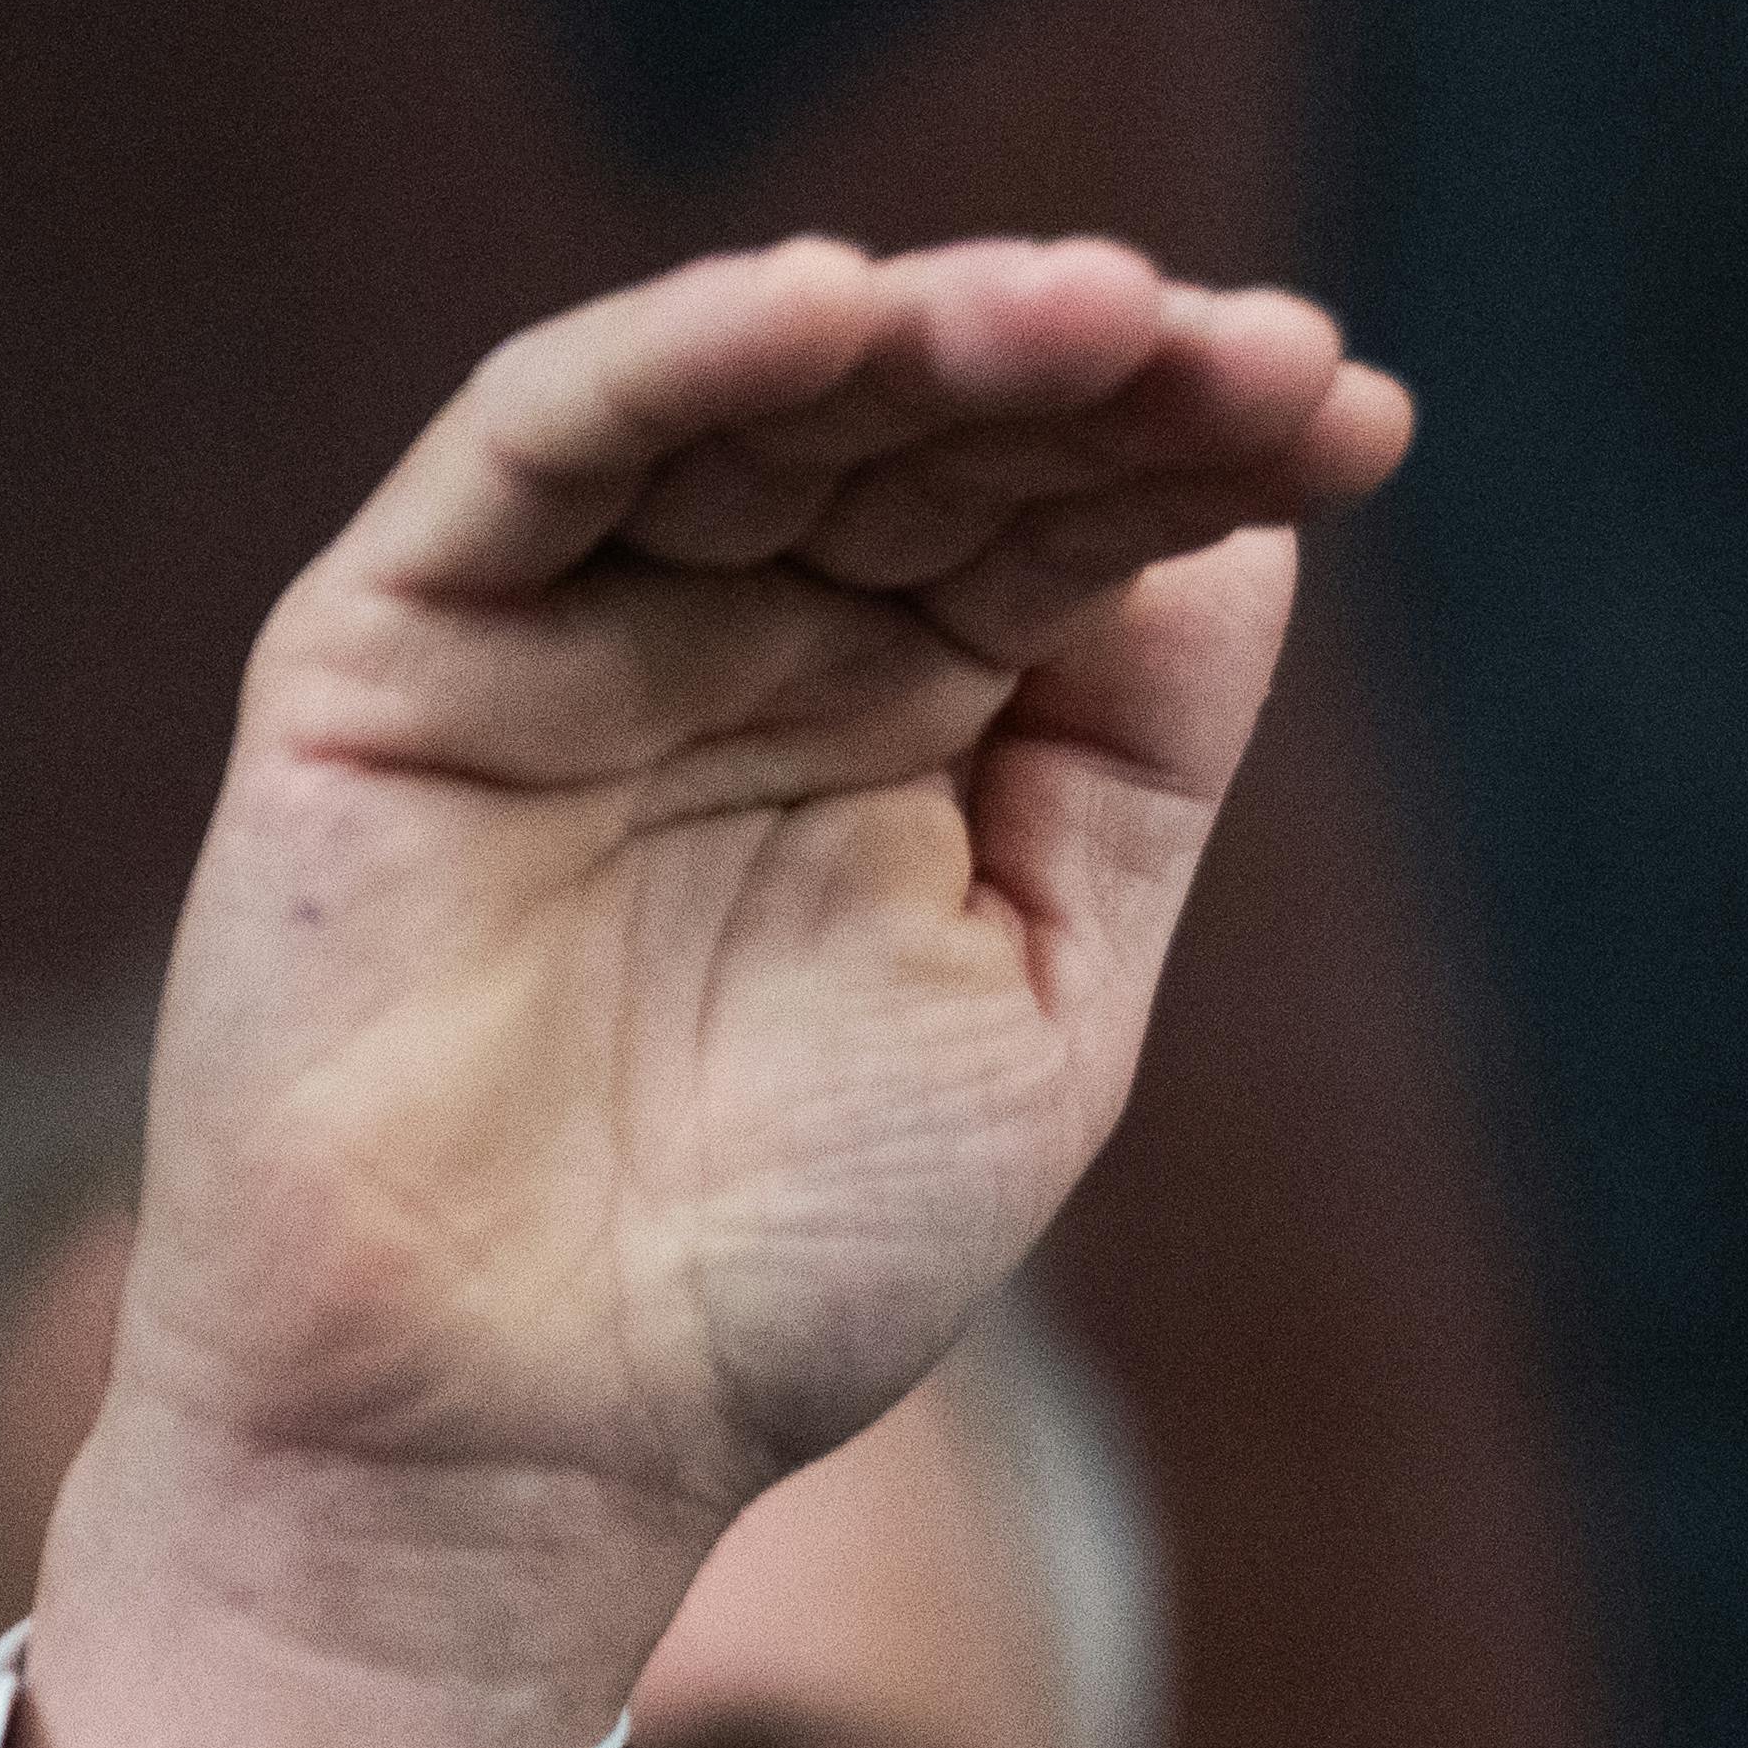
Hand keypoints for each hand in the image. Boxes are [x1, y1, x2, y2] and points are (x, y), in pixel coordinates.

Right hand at [15, 238, 1413, 1747]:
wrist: (526, 1438)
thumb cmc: (784, 1255)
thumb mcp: (1040, 998)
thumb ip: (1128, 767)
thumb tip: (1254, 542)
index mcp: (907, 715)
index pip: (1068, 525)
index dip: (1203, 454)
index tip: (1354, 418)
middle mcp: (741, 636)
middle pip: (937, 438)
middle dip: (1102, 379)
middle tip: (1260, 353)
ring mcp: (568, 626)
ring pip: (754, 404)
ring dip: (929, 335)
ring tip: (1103, 309)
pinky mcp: (393, 645)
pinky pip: (536, 452)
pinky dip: (678, 362)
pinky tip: (831, 312)